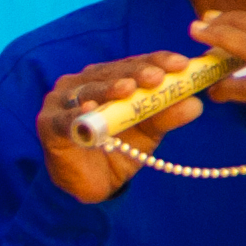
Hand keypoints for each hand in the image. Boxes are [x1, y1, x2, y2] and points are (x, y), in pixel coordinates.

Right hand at [40, 57, 198, 205]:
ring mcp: (62, 101)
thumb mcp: (147, 133)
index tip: (181, 64)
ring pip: (88, 90)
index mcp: (109, 78)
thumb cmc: (118, 150)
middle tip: (157, 77)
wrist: (91, 185)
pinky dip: (76, 116)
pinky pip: (64, 119)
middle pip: (112, 72)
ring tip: (127, 89)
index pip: (134, 64)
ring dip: (108, 89)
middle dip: (136, 73)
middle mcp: (84, 83)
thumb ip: (165, 116)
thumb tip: (196, 104)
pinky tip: (89, 111)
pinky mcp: (48, 124)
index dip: (157, 60)